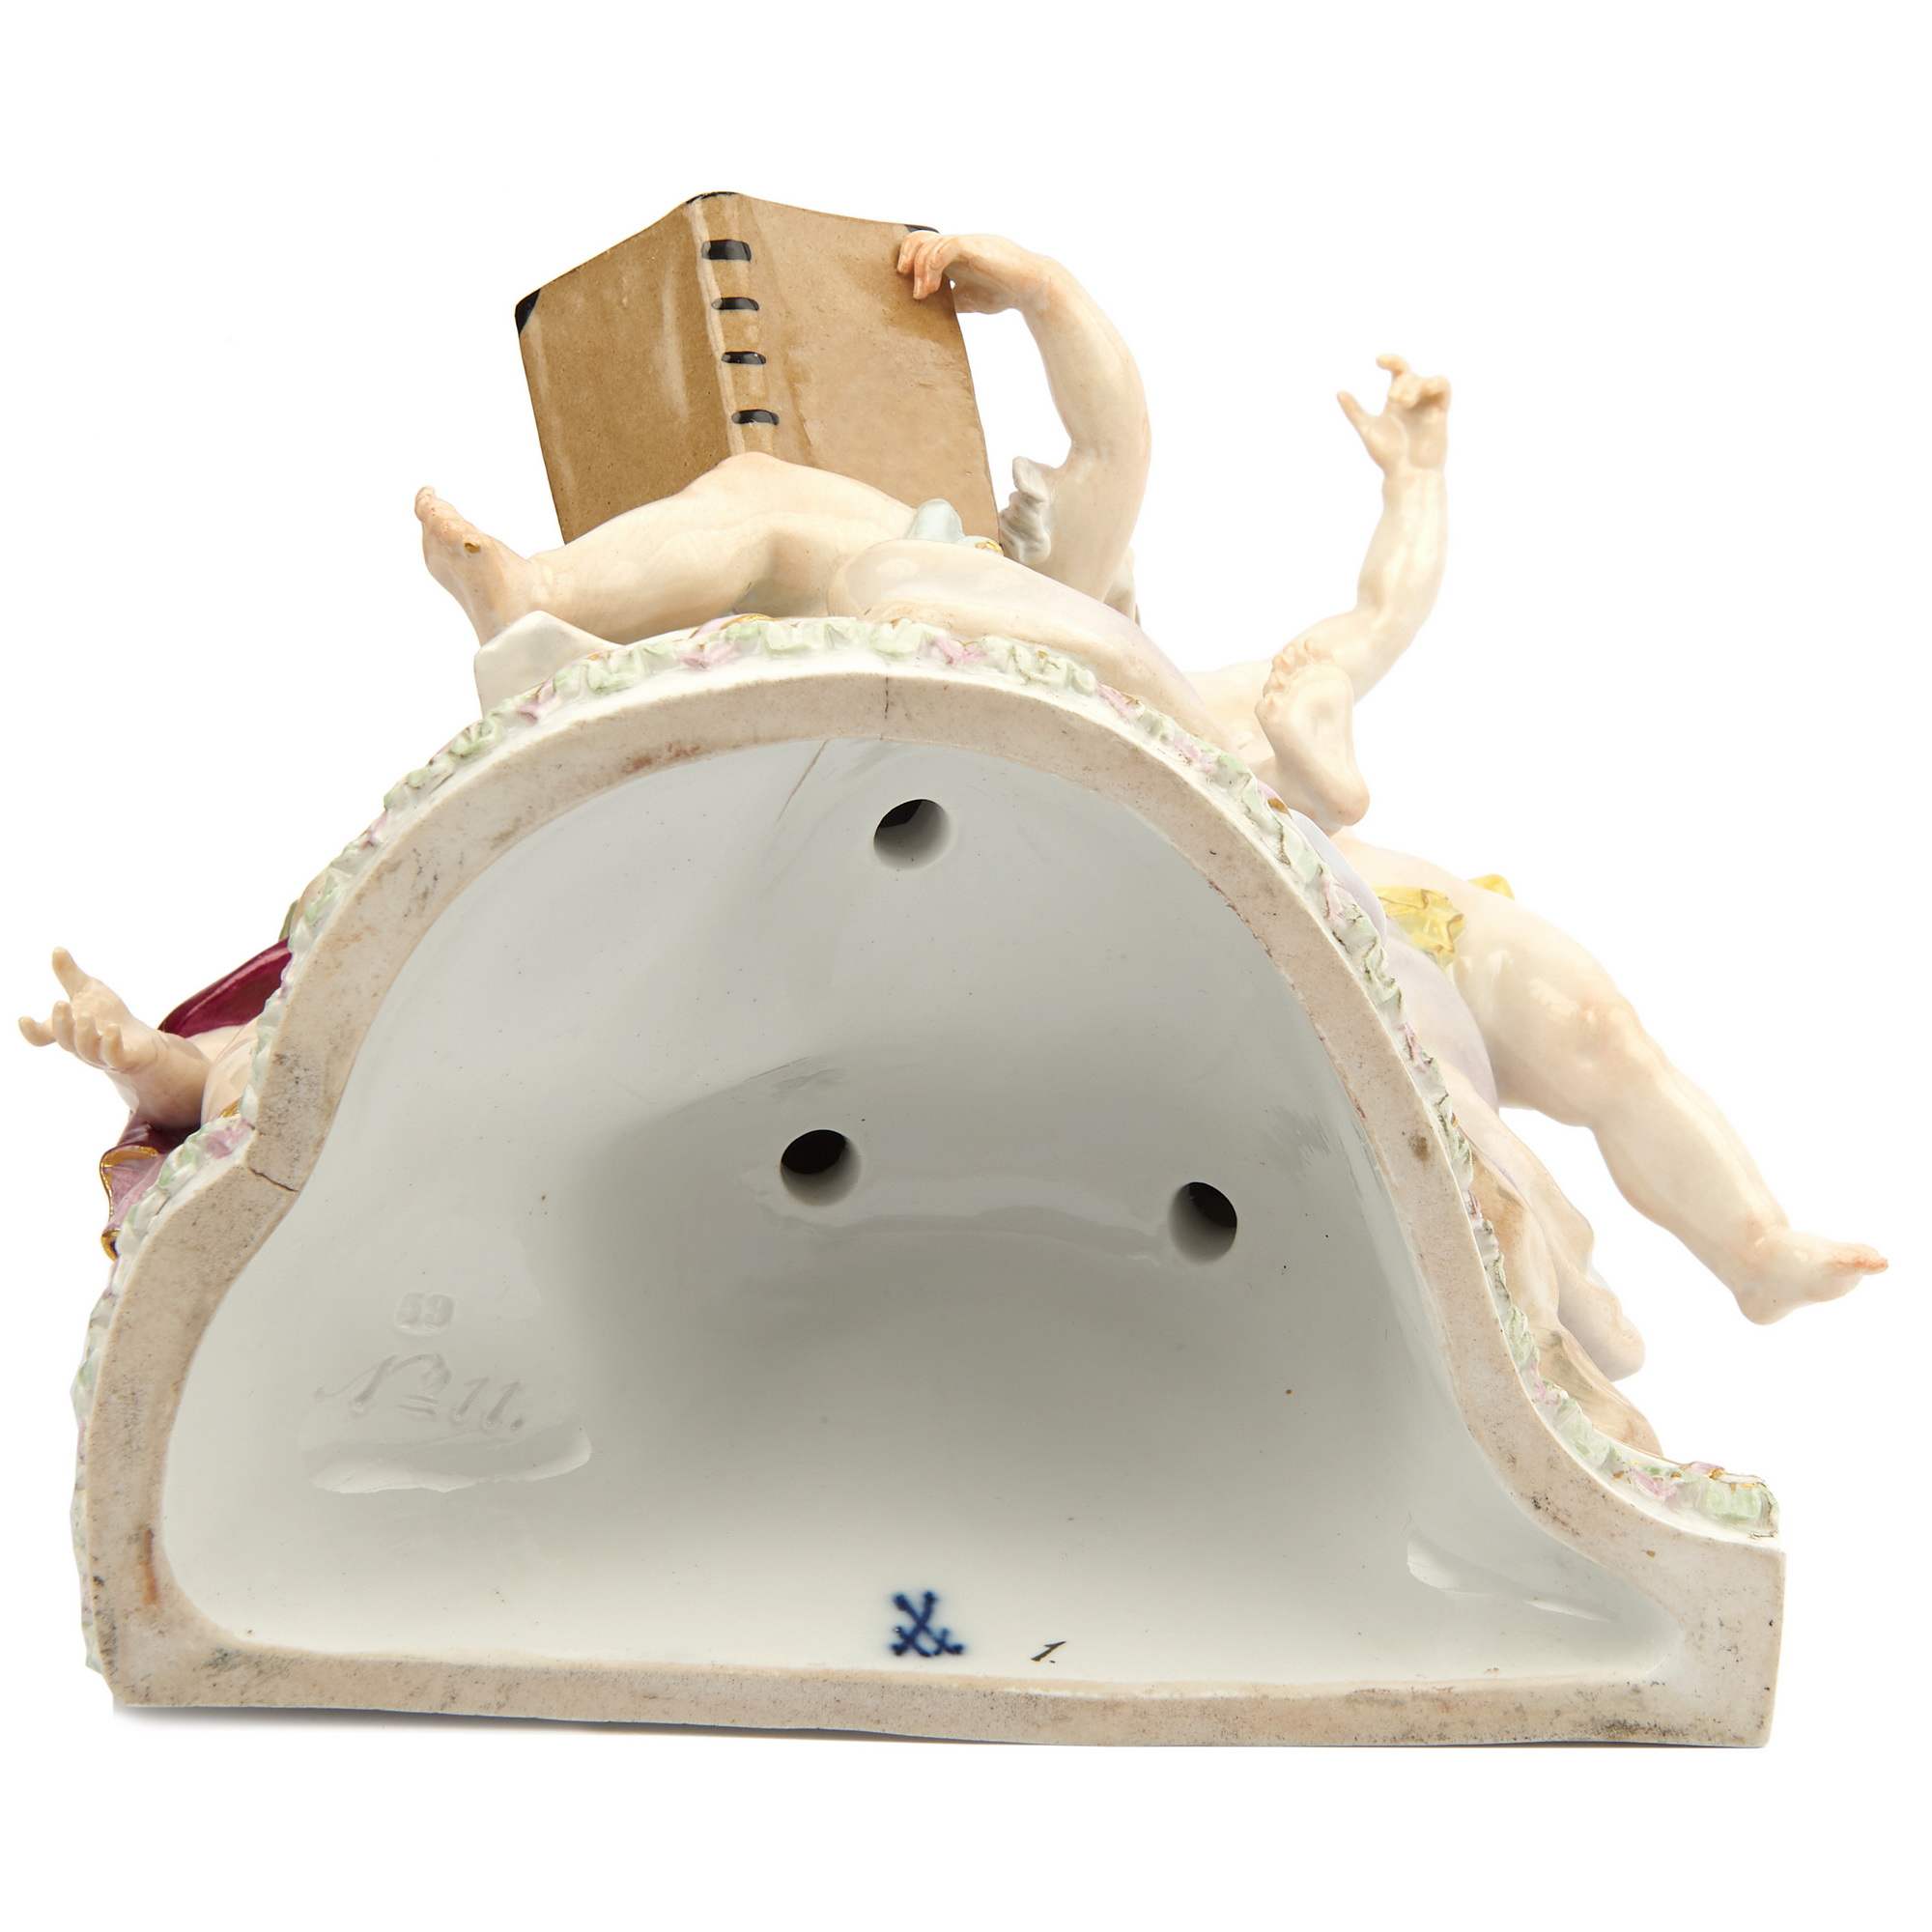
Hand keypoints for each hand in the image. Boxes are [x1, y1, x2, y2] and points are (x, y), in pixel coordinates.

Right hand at [19, 948, 164, 1073]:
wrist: (141, 1040)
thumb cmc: (108, 1015)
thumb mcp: (89, 991)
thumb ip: (70, 975)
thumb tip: (57, 949)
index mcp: (67, 1030)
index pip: (42, 1036)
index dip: (31, 1031)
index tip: (24, 1018)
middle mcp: (80, 1045)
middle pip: (65, 1040)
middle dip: (61, 1023)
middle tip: (60, 1003)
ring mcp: (100, 1055)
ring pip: (86, 1050)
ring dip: (84, 1033)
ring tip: (86, 1015)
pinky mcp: (122, 1059)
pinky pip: (113, 1056)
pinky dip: (111, 1043)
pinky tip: (112, 1028)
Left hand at [897, 231, 1054, 316]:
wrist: (1031, 288)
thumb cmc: (1004, 292)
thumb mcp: (967, 299)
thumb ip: (949, 299)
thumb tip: (928, 313)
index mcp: (954, 255)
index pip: (922, 246)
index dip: (909, 261)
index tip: (908, 286)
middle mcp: (956, 245)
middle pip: (918, 239)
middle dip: (907, 260)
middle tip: (909, 286)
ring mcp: (964, 243)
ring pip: (927, 244)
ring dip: (919, 271)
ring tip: (923, 294)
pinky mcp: (972, 246)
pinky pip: (943, 248)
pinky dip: (931, 266)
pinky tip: (932, 287)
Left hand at [1338, 355, 1449, 471]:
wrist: (1408, 475)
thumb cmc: (1388, 456)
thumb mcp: (1368, 430)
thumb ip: (1355, 412)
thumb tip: (1339, 392)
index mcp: (1397, 401)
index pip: (1397, 371)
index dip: (1391, 360)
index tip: (1378, 361)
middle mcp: (1413, 400)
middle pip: (1410, 376)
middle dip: (1401, 383)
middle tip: (1391, 398)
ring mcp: (1427, 406)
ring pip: (1427, 380)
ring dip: (1415, 385)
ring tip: (1403, 402)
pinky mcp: (1440, 413)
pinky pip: (1443, 388)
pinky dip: (1435, 384)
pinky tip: (1425, 391)